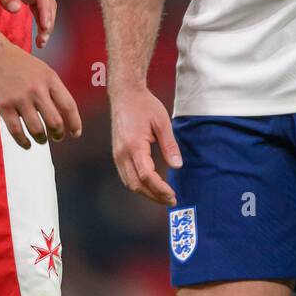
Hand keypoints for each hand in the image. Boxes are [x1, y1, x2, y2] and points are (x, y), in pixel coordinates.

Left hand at [0, 0, 56, 46]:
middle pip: (48, 2)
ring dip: (46, 22)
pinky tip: (40, 30)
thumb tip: (17, 10)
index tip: (45, 26)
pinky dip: (41, 18)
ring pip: (46, 5)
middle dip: (48, 22)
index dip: (46, 12)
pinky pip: (39, 5)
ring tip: (42, 40)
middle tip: (43, 40)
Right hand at [0, 33, 82, 148]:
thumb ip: (53, 89)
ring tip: (41, 140)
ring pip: (36, 129)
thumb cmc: (20, 64)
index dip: (74, 122)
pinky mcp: (4, 106)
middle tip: (57, 138)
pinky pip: (16, 131)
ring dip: (41, 139)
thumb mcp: (43, 71)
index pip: (68, 105)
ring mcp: (20, 99)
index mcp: (50, 80)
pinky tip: (27, 144)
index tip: (76, 133)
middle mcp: (37, 90)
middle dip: (58, 134)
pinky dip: (23, 141)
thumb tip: (63, 113)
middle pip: (54, 121)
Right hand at [110, 82, 182, 204]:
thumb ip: (170, 145)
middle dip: (154, 196)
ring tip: (163, 197)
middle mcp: (122, 153)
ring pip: (129, 183)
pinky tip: (151, 186)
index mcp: (134, 145)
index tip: (173, 194)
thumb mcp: (162, 122)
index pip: (146, 175)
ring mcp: (117, 155)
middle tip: (171, 200)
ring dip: (146, 193)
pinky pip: (126, 176)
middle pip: (136, 184)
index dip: (159, 188)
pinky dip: (138, 185)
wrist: (125, 94)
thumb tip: (177, 166)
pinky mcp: (117, 154)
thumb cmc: (145, 105)